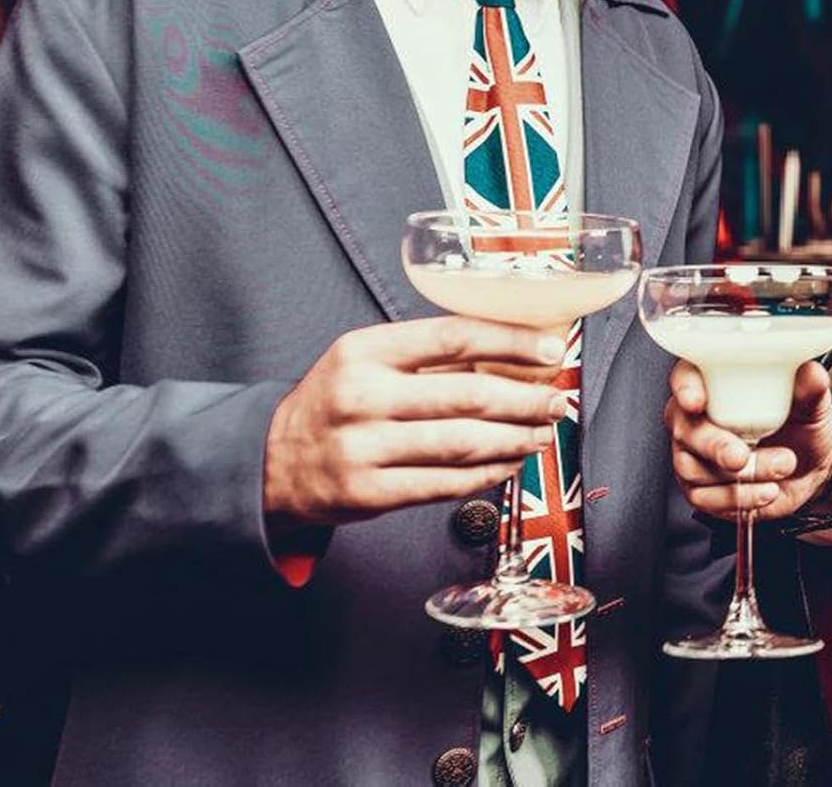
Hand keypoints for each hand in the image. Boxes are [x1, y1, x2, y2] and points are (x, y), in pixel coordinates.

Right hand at [263, 317, 567, 531]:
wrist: (274, 461)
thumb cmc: (336, 400)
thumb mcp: (366, 359)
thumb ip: (426, 356)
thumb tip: (510, 352)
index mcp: (366, 350)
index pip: (453, 336)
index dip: (510, 342)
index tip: (550, 350)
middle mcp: (363, 395)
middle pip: (466, 394)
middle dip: (525, 399)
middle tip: (557, 400)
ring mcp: (364, 448)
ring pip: (461, 442)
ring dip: (514, 439)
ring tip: (542, 433)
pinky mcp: (368, 494)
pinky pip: (443, 484)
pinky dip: (486, 474)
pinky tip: (510, 463)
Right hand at [665, 359, 831, 519]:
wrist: (807, 469)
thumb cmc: (799, 426)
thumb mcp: (812, 406)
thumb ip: (810, 390)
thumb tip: (811, 373)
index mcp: (714, 381)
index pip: (686, 376)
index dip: (686, 387)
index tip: (697, 401)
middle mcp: (695, 416)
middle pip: (685, 428)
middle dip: (715, 445)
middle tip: (742, 456)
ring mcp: (692, 453)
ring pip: (694, 468)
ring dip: (743, 475)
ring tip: (781, 467)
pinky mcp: (698, 488)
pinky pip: (706, 498)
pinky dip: (741, 498)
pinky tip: (767, 490)